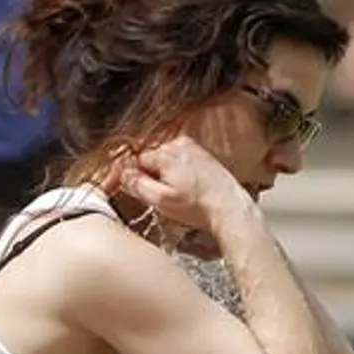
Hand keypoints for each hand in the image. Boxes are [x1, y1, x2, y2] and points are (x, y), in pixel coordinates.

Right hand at [111, 136, 246, 231]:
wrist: (230, 208)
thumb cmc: (199, 207)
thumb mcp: (161, 201)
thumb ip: (138, 185)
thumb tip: (123, 175)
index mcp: (166, 154)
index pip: (135, 160)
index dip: (129, 176)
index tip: (127, 187)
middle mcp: (179, 145)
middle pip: (150, 158)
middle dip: (148, 176)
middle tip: (157, 196)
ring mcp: (192, 148)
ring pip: (165, 160)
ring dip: (163, 175)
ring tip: (176, 194)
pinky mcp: (202, 155)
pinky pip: (179, 161)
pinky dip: (177, 173)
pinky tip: (186, 189)